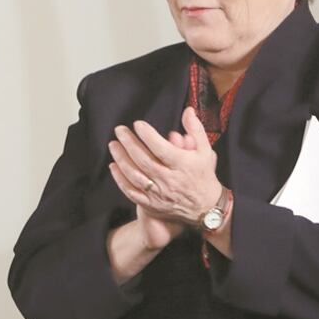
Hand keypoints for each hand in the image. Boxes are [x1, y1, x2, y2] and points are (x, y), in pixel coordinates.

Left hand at [109, 129, 194, 249]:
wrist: (204, 208)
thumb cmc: (202, 175)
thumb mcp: (205, 150)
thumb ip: (195, 129)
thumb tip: (187, 110)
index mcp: (183, 165)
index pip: (162, 149)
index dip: (148, 135)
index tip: (138, 124)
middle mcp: (170, 180)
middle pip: (144, 160)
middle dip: (129, 143)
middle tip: (119, 130)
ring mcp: (159, 194)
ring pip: (135, 175)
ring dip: (121, 159)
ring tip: (113, 145)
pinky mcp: (151, 204)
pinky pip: (132, 192)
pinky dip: (120, 179)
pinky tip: (113, 166)